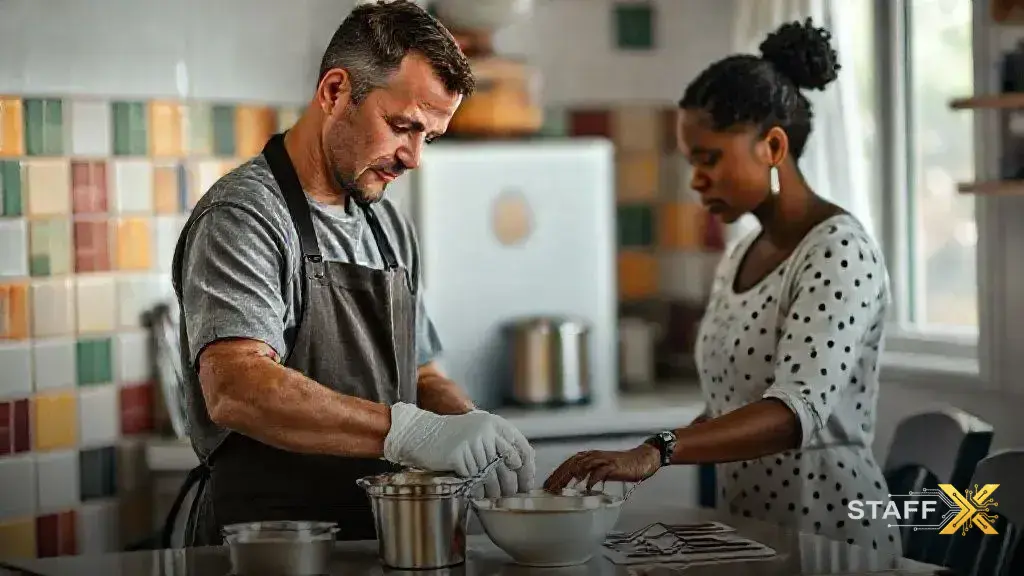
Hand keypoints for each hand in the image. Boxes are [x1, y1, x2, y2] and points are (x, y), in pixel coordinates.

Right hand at [383, 403, 534, 496]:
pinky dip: (476, 489)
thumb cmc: (451, 436)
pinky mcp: (459, 455)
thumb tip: (520, 468)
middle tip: (510, 494)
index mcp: (494, 423)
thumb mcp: (478, 431)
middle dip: (511, 484)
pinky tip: (476, 493)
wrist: (421, 433)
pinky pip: (474, 478)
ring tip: (491, 495)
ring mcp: (472, 442)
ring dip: (493, 490)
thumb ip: (497, 444)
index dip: (527, 467)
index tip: (526, 481)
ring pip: (491, 475)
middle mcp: (486, 430)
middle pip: (508, 465)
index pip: (520, 447)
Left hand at [543, 445, 660, 491]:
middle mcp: (593, 456)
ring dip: (570, 477)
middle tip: (548, 489)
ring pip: (582, 466)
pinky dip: (592, 479)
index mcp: (588, 456)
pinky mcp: (613, 466)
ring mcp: (603, 460)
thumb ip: (587, 473)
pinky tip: (586, 488)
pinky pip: (600, 472)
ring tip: (560, 489)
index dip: (556, 473)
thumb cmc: (620, 466)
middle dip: (558, 476)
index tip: (545, 485)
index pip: (567, 463)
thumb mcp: (600, 468)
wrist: (641, 459)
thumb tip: (572, 483)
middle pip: (571, 464)